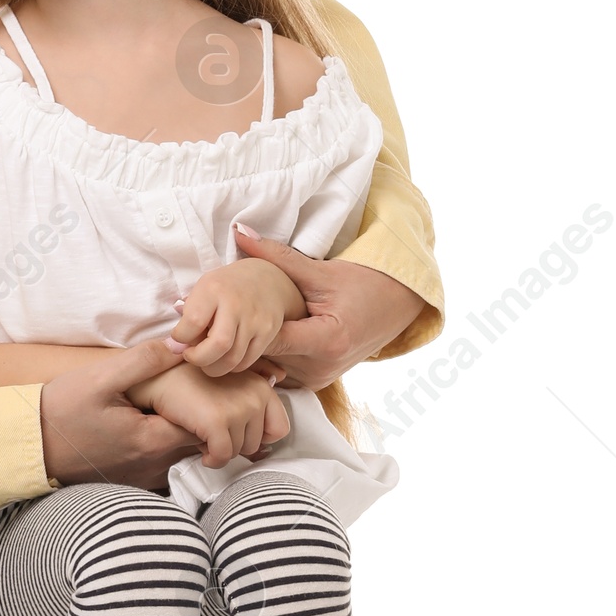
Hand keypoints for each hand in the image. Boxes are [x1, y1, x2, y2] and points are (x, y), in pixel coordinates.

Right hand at [39, 340, 201, 490]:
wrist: (29, 446)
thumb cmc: (62, 411)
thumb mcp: (100, 378)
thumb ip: (144, 360)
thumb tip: (181, 346)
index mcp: (153, 441)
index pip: (207, 425)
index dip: (206, 401)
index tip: (194, 383)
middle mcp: (154, 467)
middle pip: (197, 441)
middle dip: (197, 415)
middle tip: (183, 390)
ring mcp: (143, 478)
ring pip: (181, 453)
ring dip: (179, 429)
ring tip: (165, 405)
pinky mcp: (131, 482)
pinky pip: (163, 464)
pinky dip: (163, 445)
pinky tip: (146, 424)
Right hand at [127, 364, 289, 467]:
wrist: (157, 375)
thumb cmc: (190, 378)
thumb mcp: (229, 374)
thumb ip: (254, 384)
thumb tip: (280, 379)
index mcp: (262, 386)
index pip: (279, 429)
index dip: (257, 436)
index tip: (236, 432)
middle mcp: (256, 396)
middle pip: (256, 444)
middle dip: (233, 444)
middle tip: (212, 430)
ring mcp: (238, 409)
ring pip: (237, 453)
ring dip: (219, 450)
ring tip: (203, 432)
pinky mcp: (217, 422)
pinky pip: (222, 457)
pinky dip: (211, 460)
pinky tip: (201, 449)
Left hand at [165, 254, 305, 376]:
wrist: (266, 279)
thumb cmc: (225, 287)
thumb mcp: (203, 288)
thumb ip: (189, 313)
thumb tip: (175, 345)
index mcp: (214, 289)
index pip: (193, 322)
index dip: (181, 337)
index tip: (179, 338)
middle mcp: (236, 304)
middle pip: (217, 345)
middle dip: (199, 359)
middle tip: (191, 357)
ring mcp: (255, 320)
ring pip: (233, 359)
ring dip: (214, 367)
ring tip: (206, 361)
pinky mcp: (269, 332)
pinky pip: (247, 361)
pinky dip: (231, 366)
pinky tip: (224, 358)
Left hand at [233, 226, 426, 390]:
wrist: (394, 305)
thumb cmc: (362, 284)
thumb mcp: (319, 270)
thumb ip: (277, 256)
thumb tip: (239, 232)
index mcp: (327, 341)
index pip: (270, 339)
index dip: (244, 324)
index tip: (223, 309)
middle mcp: (322, 368)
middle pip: (266, 355)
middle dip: (244, 334)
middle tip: (220, 314)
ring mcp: (319, 379)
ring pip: (270, 365)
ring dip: (253, 346)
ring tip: (236, 323)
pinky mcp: (315, 383)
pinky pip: (280, 370)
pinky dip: (269, 353)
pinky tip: (257, 335)